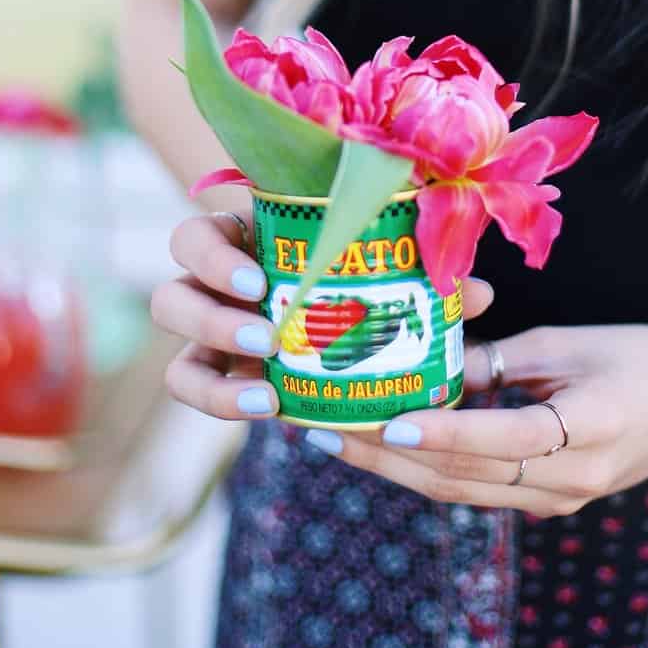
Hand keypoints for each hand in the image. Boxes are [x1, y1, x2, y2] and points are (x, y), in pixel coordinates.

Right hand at [153, 210, 497, 419]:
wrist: (347, 320)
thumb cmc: (361, 273)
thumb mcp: (385, 260)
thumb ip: (420, 267)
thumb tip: (476, 293)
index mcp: (241, 240)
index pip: (196, 237)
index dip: (214, 259)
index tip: (260, 282)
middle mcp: (212, 288)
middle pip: (171, 297)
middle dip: (210, 320)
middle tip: (267, 337)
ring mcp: (210, 339)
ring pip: (176, 357)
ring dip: (213, 376)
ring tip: (267, 391)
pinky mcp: (219, 380)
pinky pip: (200, 393)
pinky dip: (226, 404)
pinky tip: (270, 409)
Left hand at [307, 319, 647, 514]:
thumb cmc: (637, 356)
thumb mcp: (567, 344)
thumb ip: (498, 359)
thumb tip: (430, 363)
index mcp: (588, 430)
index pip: (502, 439)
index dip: (443, 434)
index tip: (389, 423)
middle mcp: (571, 481)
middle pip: (466, 477)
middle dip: (388, 457)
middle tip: (323, 428)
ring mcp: (559, 501)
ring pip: (463, 490)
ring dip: (395, 469)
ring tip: (333, 439)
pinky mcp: (549, 502)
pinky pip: (478, 488)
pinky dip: (429, 469)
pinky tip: (383, 447)